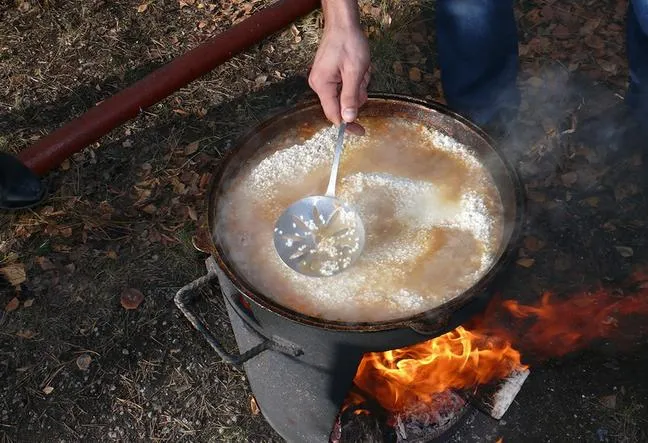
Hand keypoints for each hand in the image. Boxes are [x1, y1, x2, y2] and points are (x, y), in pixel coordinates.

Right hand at [309, 1, 369, 132]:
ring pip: (346, 95)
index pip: (333, 115)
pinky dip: (355, 79)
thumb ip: (350, 97)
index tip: (361, 131)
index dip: (348, 124)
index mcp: (322, 85)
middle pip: (342, 104)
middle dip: (357, 94)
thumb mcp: (355, 72)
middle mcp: (319, 85)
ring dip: (359, 85)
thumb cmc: (348, 43)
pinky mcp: (329, 76)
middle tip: (363, 77)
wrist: (343, 24)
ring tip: (361, 68)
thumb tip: (348, 119)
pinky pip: (345, 86)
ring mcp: (324, 80)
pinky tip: (358, 67)